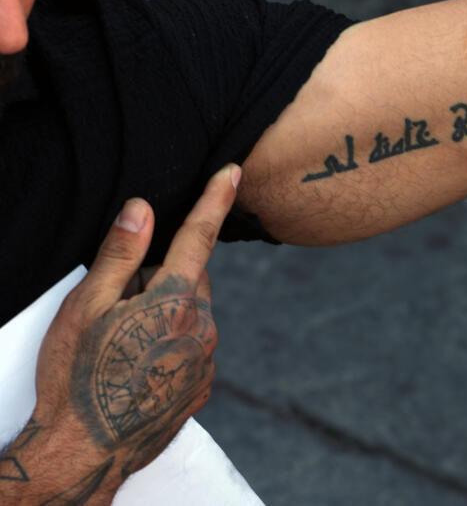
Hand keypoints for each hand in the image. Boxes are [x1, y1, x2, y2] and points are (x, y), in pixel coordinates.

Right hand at [0, 164, 239, 505]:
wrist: (84, 452)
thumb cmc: (76, 376)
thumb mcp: (87, 306)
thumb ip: (120, 252)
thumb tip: (143, 206)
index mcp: (175, 302)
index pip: (199, 236)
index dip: (215, 198)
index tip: (234, 170)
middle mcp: (203, 329)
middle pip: (190, 278)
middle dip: (161, 277)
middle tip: (118, 305)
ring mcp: (207, 361)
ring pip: (193, 313)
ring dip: (167, 312)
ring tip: (122, 342)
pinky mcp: (202, 386)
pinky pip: (194, 347)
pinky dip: (172, 343)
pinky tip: (138, 364)